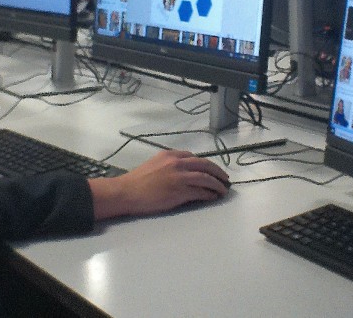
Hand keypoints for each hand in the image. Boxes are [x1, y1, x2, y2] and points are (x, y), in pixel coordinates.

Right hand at [88, 149, 229, 219]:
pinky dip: (209, 194)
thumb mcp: (154, 164)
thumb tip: (184, 173)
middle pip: (205, 164)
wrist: (127, 192)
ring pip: (206, 178)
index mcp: (170, 155)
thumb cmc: (137, 181)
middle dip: (218, 172)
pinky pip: (200, 191)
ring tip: (223, 190)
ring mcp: (179, 176)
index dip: (206, 164)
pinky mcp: (180, 191)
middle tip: (225, 179)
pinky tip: (213, 197)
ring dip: (217, 184)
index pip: (194, 157)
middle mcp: (177, 163)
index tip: (212, 170)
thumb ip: (170, 165)